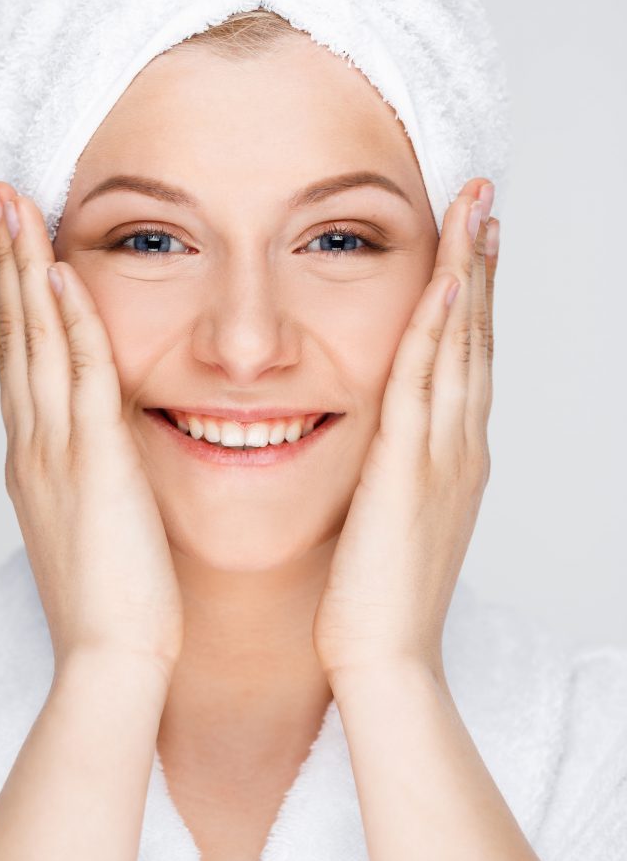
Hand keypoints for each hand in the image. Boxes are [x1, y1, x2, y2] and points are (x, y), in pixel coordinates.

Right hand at [0, 183, 183, 683]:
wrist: (112, 659)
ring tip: (11, 210)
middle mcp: (32, 445)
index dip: (5, 304)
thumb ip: (90, 477)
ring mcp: (55, 449)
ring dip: (22, 270)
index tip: (0, 254)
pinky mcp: (93, 459)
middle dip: (1, 266)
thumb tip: (101, 451)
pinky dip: (67, 318)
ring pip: (33, 341)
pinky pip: (78, 372)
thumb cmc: (114, 601)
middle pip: (11, 337)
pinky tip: (60, 272)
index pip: (15, 363)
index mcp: (34, 460)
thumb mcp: (90, 525)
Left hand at [312, 178, 497, 681]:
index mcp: (451, 454)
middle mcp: (459, 445)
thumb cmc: (376, 594)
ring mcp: (443, 456)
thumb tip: (375, 439)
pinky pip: (424, 387)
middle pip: (475, 337)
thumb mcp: (388, 515)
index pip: (466, 356)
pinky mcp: (411, 471)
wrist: (384, 658)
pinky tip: (444, 284)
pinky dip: (438, 332)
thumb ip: (390, 468)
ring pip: (461, 348)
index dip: (473, 293)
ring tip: (475, 214)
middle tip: (485, 201)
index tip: (473, 239)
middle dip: (481, 264)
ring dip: (468, 276)